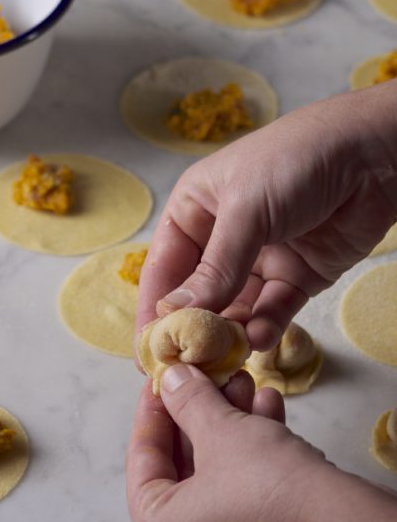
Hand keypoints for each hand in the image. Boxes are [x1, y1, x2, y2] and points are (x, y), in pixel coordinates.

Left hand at [126, 364, 336, 521]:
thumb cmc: (264, 481)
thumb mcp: (219, 428)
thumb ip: (186, 399)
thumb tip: (171, 378)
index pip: (142, 461)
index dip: (153, 410)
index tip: (163, 378)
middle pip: (182, 468)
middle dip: (200, 413)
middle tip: (208, 376)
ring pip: (216, 478)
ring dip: (230, 426)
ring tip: (244, 382)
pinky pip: (243, 496)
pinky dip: (251, 454)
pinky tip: (268, 409)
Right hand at [138, 85, 396, 350]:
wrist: (371, 153)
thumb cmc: (294, 160)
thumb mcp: (244, 210)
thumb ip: (214, 269)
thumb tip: (172, 314)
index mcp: (194, 211)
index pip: (164, 268)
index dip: (154, 309)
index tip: (149, 351)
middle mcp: (221, 238)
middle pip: (198, 295)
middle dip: (193, 329)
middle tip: (188, 368)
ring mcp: (260, 259)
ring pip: (235, 309)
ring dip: (231, 334)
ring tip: (228, 357)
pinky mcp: (296, 276)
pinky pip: (273, 310)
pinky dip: (266, 327)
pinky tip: (261, 338)